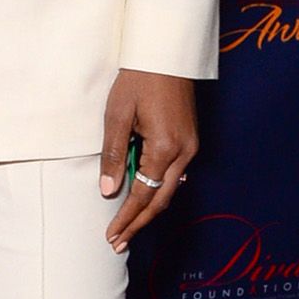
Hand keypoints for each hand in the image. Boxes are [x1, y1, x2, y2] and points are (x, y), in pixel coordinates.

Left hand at [99, 67, 197, 250]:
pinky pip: (174, 174)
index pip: (143, 194)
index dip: (126, 218)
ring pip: (169, 189)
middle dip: (138, 223)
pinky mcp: (190, 140)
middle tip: (118, 243)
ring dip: (148, 209)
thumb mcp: (117, 115)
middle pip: (160, 199)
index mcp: (166, 148)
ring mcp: (191, 146)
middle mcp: (184, 152)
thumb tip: (108, 191)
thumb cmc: (138, 80)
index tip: (112, 236)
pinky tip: (143, 199)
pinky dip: (157, 190)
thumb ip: (113, 155)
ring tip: (127, 226)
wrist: (165, 54)